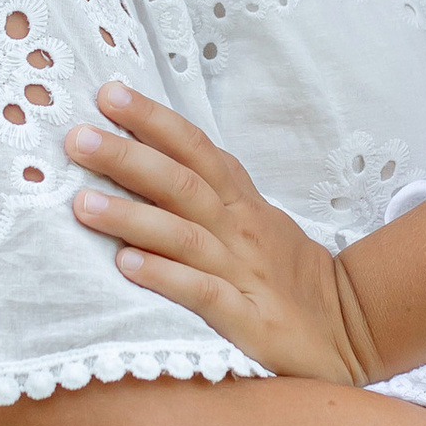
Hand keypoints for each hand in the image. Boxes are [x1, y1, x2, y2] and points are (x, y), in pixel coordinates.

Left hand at [67, 85, 378, 385]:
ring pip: (185, 236)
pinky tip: (127, 266)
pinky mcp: (247, 321)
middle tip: (77, 138)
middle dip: (128, 157)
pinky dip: (165, 276)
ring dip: (132, 217)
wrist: (348, 331)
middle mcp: (240, 230)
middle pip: (183, 183)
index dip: (155, 120)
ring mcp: (244, 274)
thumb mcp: (254, 221)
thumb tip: (143, 156)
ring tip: (82, 204)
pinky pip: (202, 294)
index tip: (108, 94)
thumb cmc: (283, 274)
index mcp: (241, 203)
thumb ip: (208, 192)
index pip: (197, 149)